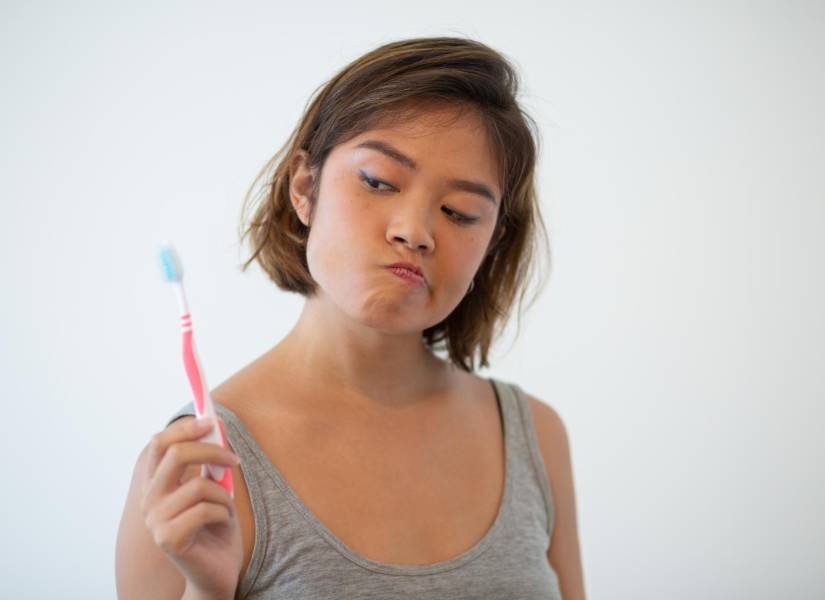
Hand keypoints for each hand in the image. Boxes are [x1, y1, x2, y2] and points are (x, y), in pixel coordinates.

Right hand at [139, 416, 242, 599]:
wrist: (217, 572)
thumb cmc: (215, 528)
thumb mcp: (214, 487)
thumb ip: (209, 461)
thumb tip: (216, 424)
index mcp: (156, 484)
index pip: (159, 443)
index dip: (185, 427)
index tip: (211, 421)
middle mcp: (149, 500)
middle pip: (175, 454)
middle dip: (212, 450)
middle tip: (234, 459)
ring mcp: (155, 520)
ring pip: (199, 485)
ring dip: (224, 495)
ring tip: (224, 510)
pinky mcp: (168, 538)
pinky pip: (206, 509)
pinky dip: (223, 513)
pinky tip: (221, 525)